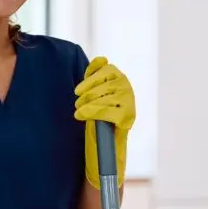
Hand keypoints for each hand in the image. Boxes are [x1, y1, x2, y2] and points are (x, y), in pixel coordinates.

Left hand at [74, 57, 134, 187]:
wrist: (106, 149)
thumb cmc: (99, 120)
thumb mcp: (96, 96)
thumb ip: (96, 77)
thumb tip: (100, 59)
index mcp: (121, 81)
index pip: (108, 69)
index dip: (91, 77)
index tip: (77, 90)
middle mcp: (128, 91)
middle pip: (104, 83)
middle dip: (87, 93)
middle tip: (77, 102)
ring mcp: (129, 104)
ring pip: (104, 96)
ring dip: (87, 103)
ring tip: (78, 110)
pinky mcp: (127, 118)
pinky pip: (105, 110)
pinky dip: (90, 112)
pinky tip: (80, 116)